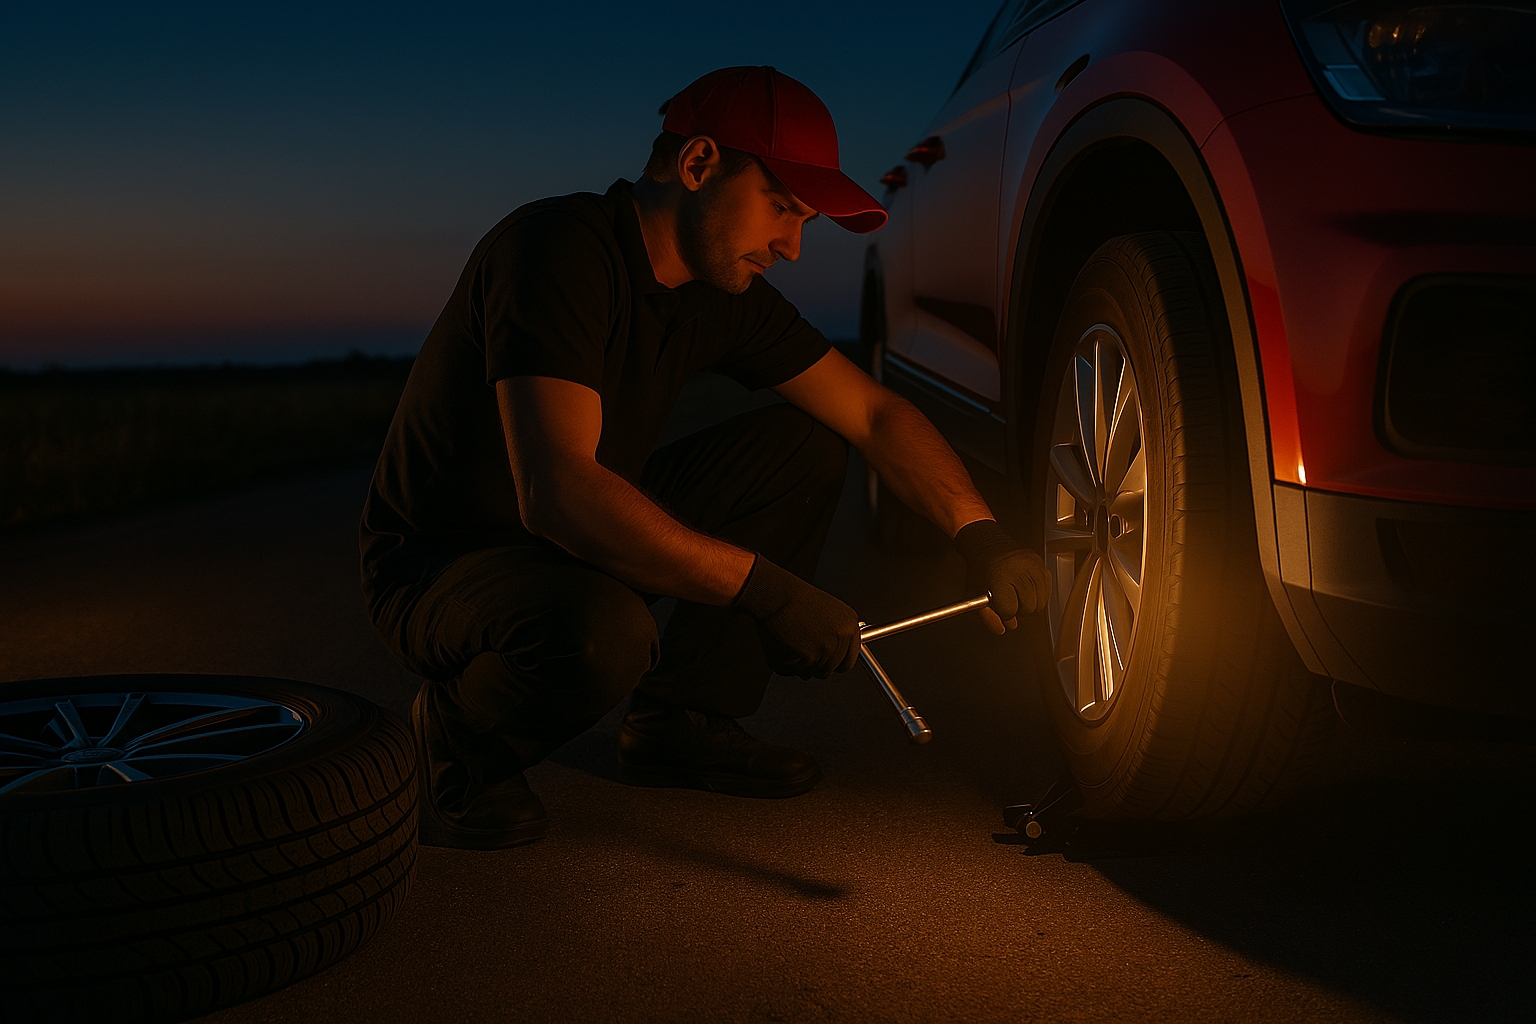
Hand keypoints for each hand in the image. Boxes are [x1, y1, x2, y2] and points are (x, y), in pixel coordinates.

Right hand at [732, 556, 861, 678]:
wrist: (776, 593)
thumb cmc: (793, 598)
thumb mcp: (826, 610)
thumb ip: (834, 632)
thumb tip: (832, 651)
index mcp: (849, 623)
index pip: (849, 659)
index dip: (835, 664)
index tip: (827, 663)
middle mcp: (843, 636)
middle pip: (832, 669)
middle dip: (816, 666)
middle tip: (803, 656)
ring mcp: (828, 647)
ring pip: (815, 672)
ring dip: (801, 666)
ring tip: (791, 647)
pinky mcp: (811, 655)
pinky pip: (800, 671)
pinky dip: (789, 665)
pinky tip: (785, 648)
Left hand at [953, 519, 1051, 634]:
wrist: (989, 546)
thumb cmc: (981, 570)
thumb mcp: (976, 595)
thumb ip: (988, 616)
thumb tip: (1002, 629)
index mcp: (1000, 577)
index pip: (1010, 610)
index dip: (1004, 612)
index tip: (1001, 605)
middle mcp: (1019, 570)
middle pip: (1028, 607)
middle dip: (1019, 609)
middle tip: (1011, 601)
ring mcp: (1033, 567)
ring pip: (1040, 602)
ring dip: (1030, 604)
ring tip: (1019, 595)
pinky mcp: (1042, 566)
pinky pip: (1047, 591)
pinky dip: (1039, 595)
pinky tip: (1027, 589)